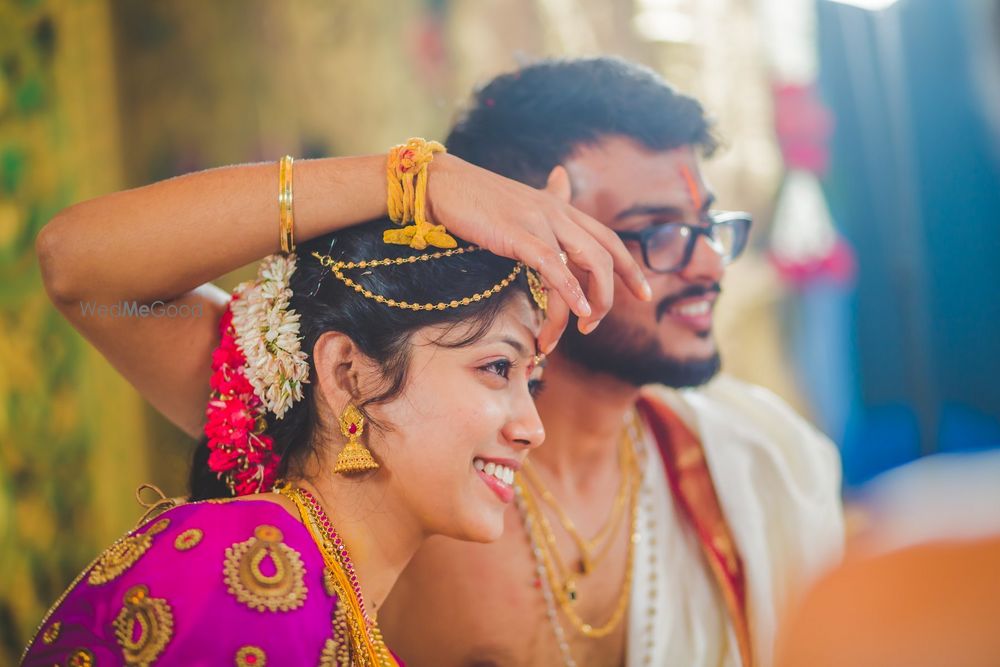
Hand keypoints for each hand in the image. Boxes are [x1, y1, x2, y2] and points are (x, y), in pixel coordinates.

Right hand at [426, 153, 651, 352]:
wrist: (441, 183)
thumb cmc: (476, 196)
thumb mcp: (521, 198)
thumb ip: (547, 195)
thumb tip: (562, 176)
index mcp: (561, 207)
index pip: (609, 239)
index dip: (631, 268)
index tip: (645, 295)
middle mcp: (558, 212)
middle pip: (605, 256)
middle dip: (611, 297)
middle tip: (594, 326)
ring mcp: (540, 221)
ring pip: (587, 264)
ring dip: (589, 305)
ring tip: (576, 332)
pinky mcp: (518, 233)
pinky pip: (554, 266)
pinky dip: (569, 292)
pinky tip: (574, 313)